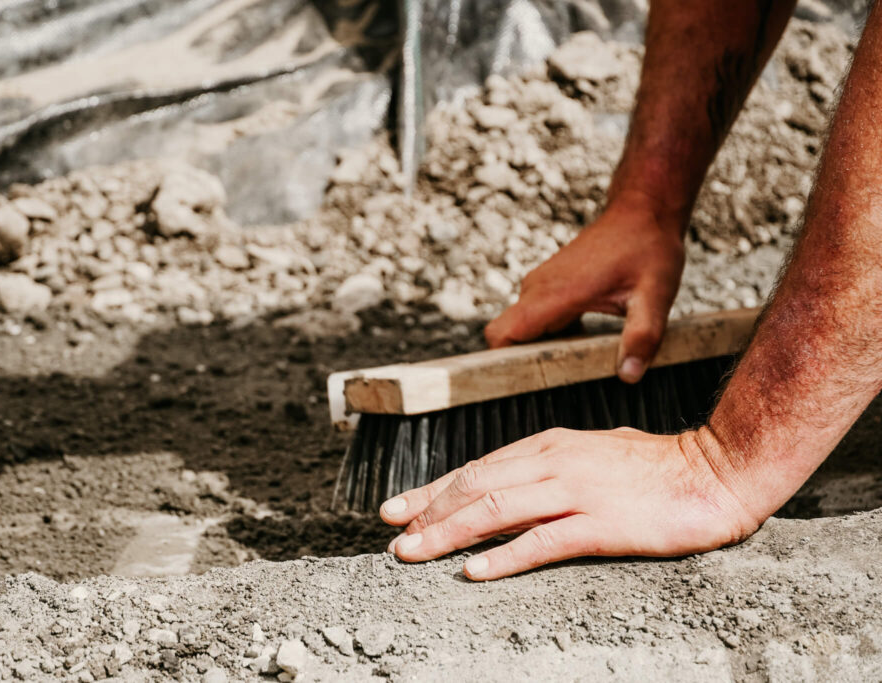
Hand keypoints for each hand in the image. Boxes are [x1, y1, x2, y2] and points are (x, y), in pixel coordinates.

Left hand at [379, 427, 762, 580]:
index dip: (433, 490)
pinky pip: (541, 542)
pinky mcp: (601, 523)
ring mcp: (576, 490)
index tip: (400, 508)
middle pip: (474, 485)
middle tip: (392, 535)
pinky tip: (474, 571)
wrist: (715, 471)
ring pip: (494, 509)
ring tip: (413, 552)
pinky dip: (502, 557)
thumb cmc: (656, 467)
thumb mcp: (592, 453)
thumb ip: (551, 466)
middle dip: (426, 511)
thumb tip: (512, 484)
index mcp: (549, 445)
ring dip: (447, 532)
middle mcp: (554, 462)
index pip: (477, 467)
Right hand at [485, 197, 685, 382]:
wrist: (643, 211)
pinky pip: (534, 318)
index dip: (500, 365)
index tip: (517, 389)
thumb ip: (642, 336)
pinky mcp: (549, 285)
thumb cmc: (648, 247)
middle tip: (555, 387)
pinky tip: (581, 346)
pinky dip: (549, 337)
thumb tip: (629, 375)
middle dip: (521, 365)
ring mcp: (541, 285)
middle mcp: (538, 288)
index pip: (502, 335)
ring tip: (572, 370)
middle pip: (506, 337)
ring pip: (521, 329)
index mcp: (555, 294)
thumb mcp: (655, 294)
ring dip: (539, 351)